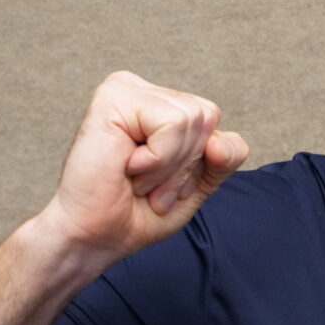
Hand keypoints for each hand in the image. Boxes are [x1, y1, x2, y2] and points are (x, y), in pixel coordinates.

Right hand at [40, 71, 248, 261]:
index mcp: (160, 104)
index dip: (198, 162)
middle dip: (184, 164)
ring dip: (168, 166)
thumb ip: (226, 157)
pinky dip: (158, 159)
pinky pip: (172, 124)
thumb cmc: (140, 211)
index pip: (213, 121)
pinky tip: (127, 166)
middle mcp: (142, 91)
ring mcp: (126, 89)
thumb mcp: (200, 183)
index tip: (162, 182)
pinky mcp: (112, 97)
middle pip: (206, 117)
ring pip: (191, 120)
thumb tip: (218, 141)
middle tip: (146, 183)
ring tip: (136, 177)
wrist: (98, 236)